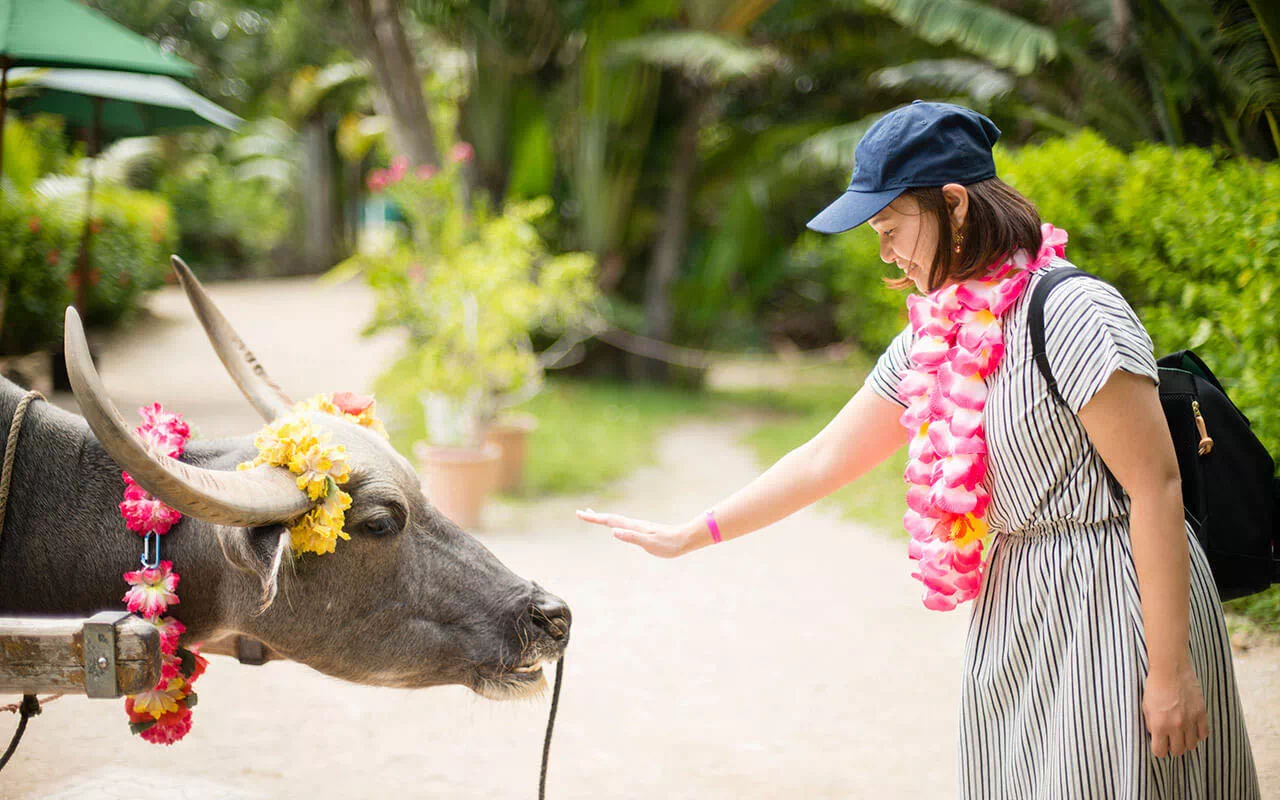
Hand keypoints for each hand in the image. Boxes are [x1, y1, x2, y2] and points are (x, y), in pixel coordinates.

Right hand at [575, 508, 701, 557]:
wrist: (684, 539)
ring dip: (603, 518)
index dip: (594, 518)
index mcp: (632, 526)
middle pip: (610, 518)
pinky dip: (614, 523)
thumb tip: (613, 531)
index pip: (609, 520)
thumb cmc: (668, 544)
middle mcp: (633, 524)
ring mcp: (638, 526)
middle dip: (595, 516)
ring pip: (616, 520)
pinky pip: (623, 525)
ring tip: (594, 516)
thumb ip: (632, 537)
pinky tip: (616, 527)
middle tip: (580, 513)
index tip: (580, 514)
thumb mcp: (649, 543)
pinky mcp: (642, 531)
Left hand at [1143, 660, 1209, 757]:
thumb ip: (1151, 724)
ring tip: (1181, 735)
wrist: (1171, 669)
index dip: (1159, 750)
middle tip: (1171, 741)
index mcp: (1159, 725)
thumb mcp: (1146, 706)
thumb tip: (1156, 736)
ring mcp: (1190, 720)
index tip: (1159, 745)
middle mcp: (1175, 726)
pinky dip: (1198, 735)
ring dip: (1186, 743)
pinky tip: (1192, 729)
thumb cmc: (1155, 686)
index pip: (1160, 751)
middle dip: (1173, 749)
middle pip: (1178, 751)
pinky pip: (1203, 734)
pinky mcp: (1201, 714)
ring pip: (1192, 745)